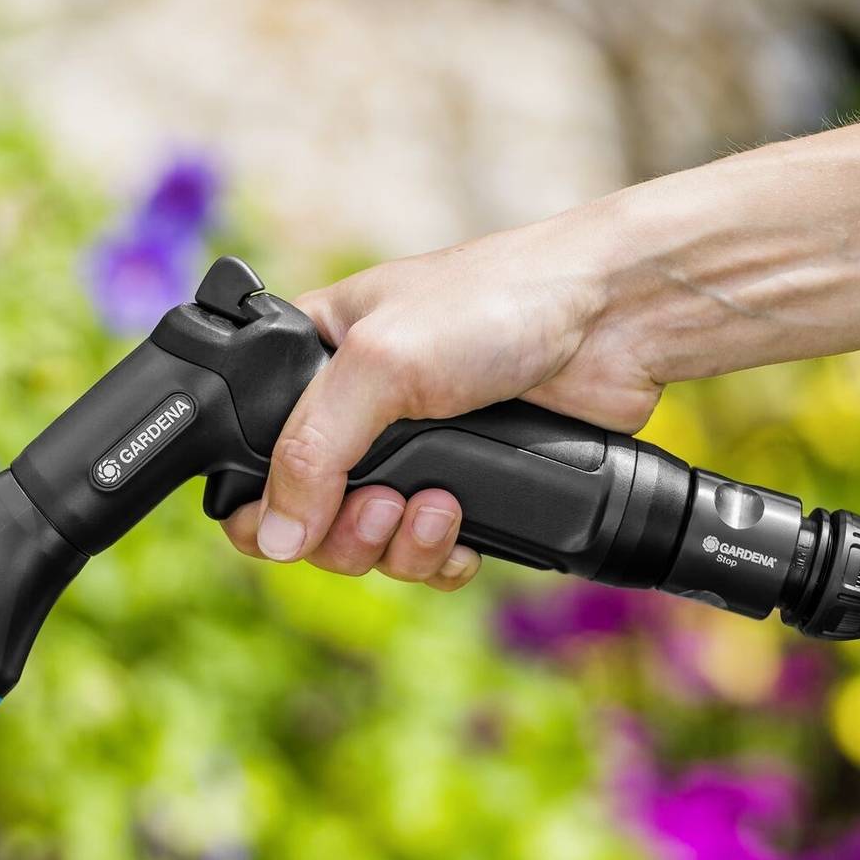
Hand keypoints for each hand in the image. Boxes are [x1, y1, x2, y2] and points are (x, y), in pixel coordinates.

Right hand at [223, 213, 666, 588]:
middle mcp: (354, 412)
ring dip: (394, 546)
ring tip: (437, 510)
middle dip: (340, 531)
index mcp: (311, 360)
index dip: (256, 501)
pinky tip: (462, 530)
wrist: (615, 318)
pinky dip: (437, 557)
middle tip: (381, 507)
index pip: (245, 451)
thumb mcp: (380, 363)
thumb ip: (312, 449)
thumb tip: (275, 535)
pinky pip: (424, 555)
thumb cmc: (495, 301)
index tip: (287, 520)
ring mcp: (411, 454)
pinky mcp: (465, 486)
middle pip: (304, 516)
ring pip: (365, 544)